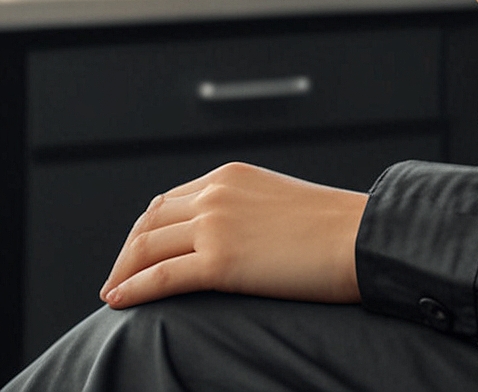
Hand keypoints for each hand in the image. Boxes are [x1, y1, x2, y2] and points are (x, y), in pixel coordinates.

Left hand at [100, 162, 364, 308]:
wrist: (362, 239)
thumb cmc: (336, 228)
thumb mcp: (281, 202)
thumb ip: (249, 210)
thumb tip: (234, 238)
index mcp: (231, 176)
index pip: (169, 200)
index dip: (148, 229)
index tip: (140, 251)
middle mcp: (216, 194)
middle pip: (149, 222)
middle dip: (128, 251)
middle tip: (119, 275)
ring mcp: (215, 226)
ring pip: (146, 248)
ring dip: (123, 271)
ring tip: (115, 292)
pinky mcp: (219, 262)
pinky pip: (159, 277)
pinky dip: (132, 290)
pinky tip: (118, 301)